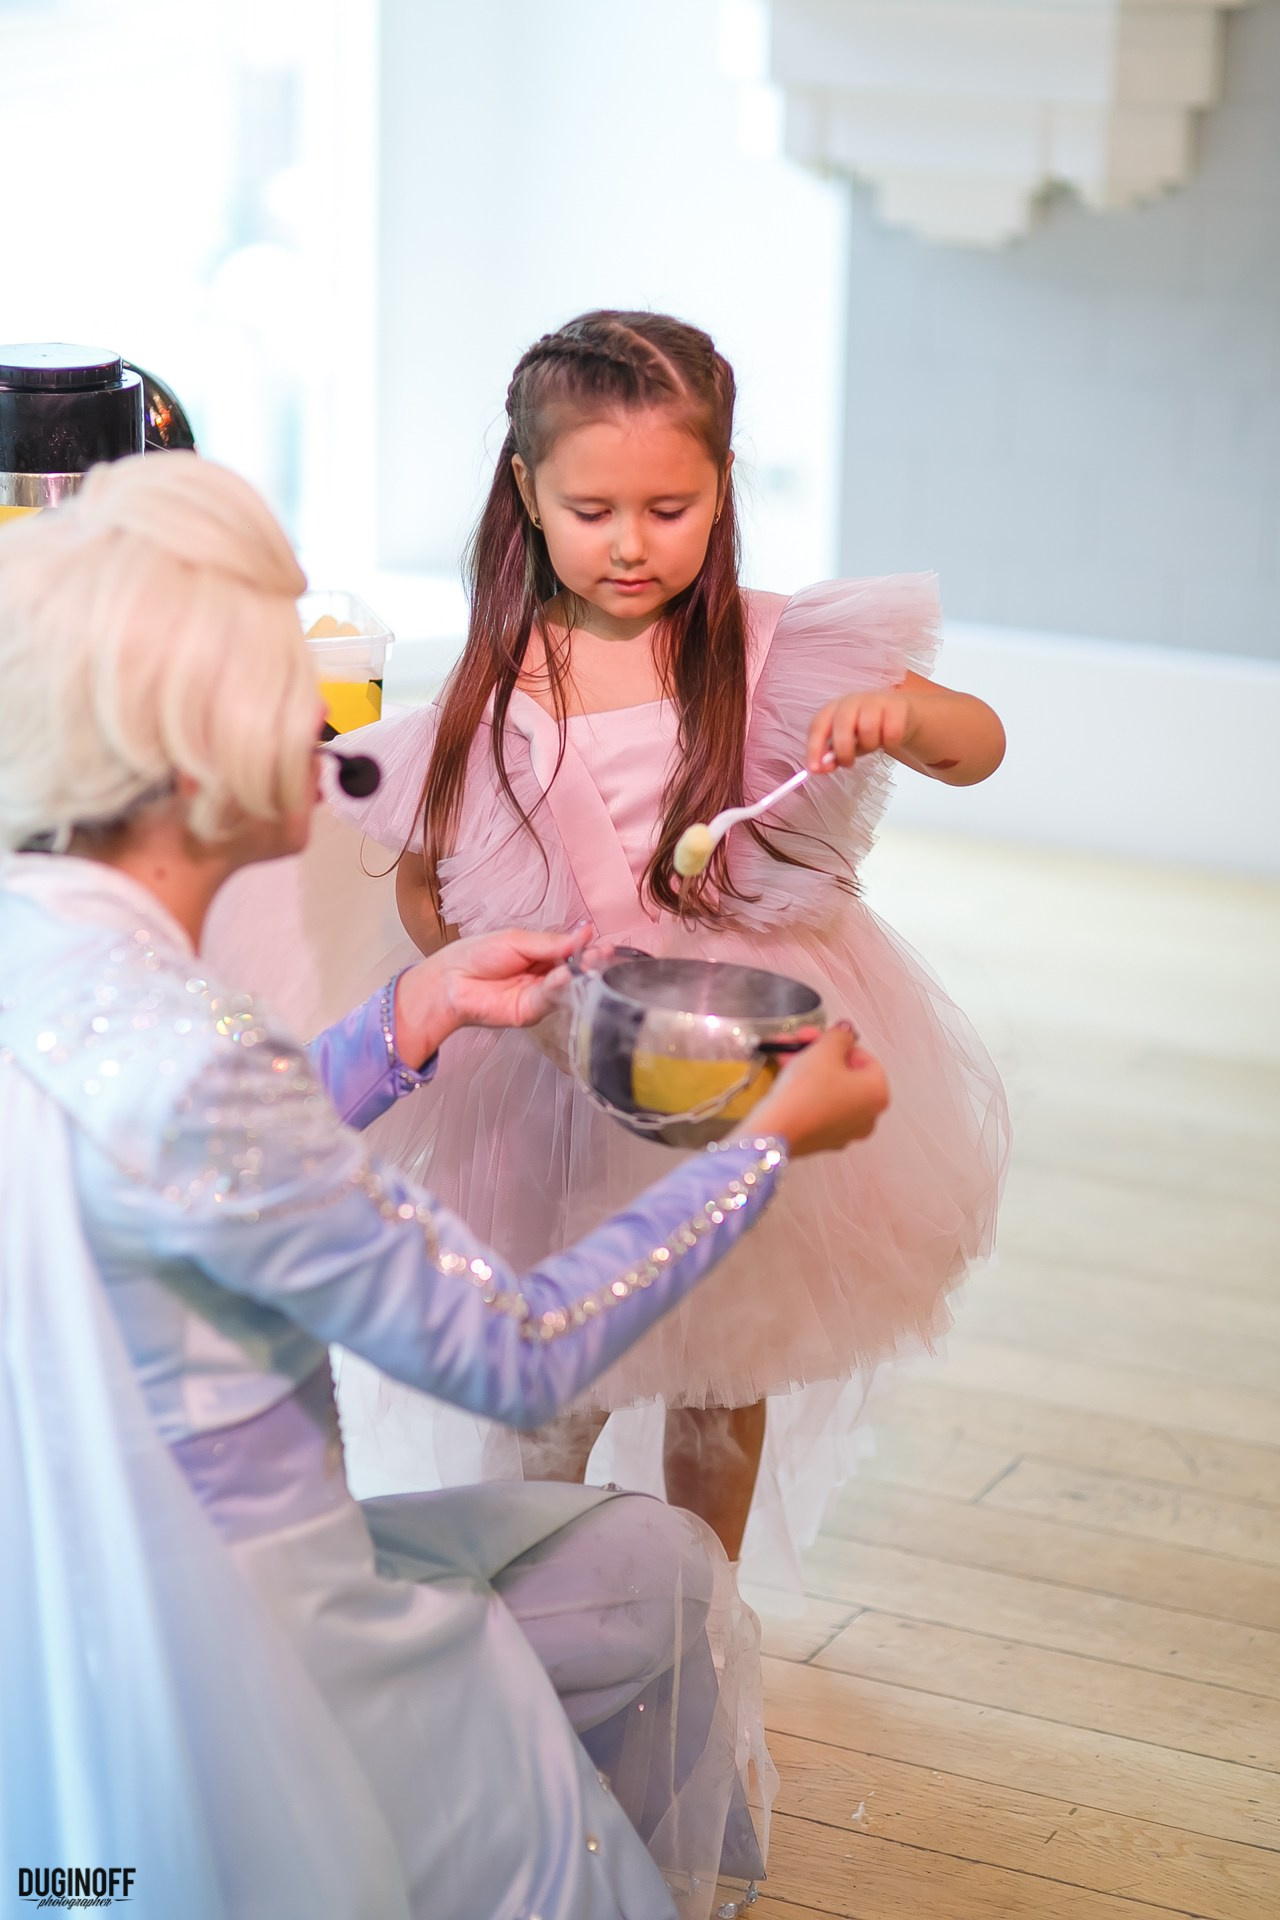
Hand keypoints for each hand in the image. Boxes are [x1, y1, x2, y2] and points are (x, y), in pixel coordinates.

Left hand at [394, 925, 592, 1063]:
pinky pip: (549, 999)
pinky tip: (564, 976)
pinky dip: (558, 988)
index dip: (589, 950)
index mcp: (543, 954)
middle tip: (603, 956)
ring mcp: (539, 996)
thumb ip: (552, 943)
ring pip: (567, 987)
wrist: (450, 979)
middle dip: (590, 964)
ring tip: (590, 963)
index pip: (574, 952)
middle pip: (575, 971)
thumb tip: (585, 933)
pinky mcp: (530, 1013)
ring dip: (579, 976)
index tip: (605, 946)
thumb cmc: (477, 954)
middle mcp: (545, 976)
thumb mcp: (518, 940)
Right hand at [751, 1025, 888, 1157]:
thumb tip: (846, 1033)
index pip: (865, 1059)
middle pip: (845, 1074)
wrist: (778, 1129)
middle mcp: (868, 1116)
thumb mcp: (825, 1050)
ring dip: (808, 1069)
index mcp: (878, 1093)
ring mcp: (846, 1131)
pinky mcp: (823, 1140)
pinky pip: (819, 1108)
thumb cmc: (807, 1089)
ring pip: (829, 1090)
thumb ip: (840, 1036)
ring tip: (784, 1057)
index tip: (822, 1037)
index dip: (841, 1044)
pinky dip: (806, 1093)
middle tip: (800, 1042)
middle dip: (819, 1054)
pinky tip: (785, 1080)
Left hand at [806, 690, 916, 772]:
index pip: (818, 726)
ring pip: (868, 729)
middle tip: (849, 762)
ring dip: (870, 745)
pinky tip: (890, 740)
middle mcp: (852, 701)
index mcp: (834, 709)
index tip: (815, 769)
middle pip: (842, 725)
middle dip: (844, 750)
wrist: (901, 714)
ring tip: (873, 744)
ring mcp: (875, 701)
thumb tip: (821, 768)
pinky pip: (892, 732)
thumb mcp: (848, 743)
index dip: (814, 748)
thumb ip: (833, 756)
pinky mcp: (897, 706)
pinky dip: (890, 743)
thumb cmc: (869, 729)